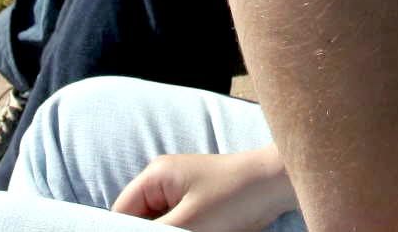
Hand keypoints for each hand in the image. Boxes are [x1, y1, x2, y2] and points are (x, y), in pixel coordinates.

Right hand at [111, 150, 296, 231]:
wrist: (276, 184)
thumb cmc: (235, 196)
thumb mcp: (190, 222)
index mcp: (155, 175)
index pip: (122, 211)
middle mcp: (164, 179)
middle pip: (139, 218)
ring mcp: (180, 189)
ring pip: (159, 223)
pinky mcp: (196, 201)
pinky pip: (177, 222)